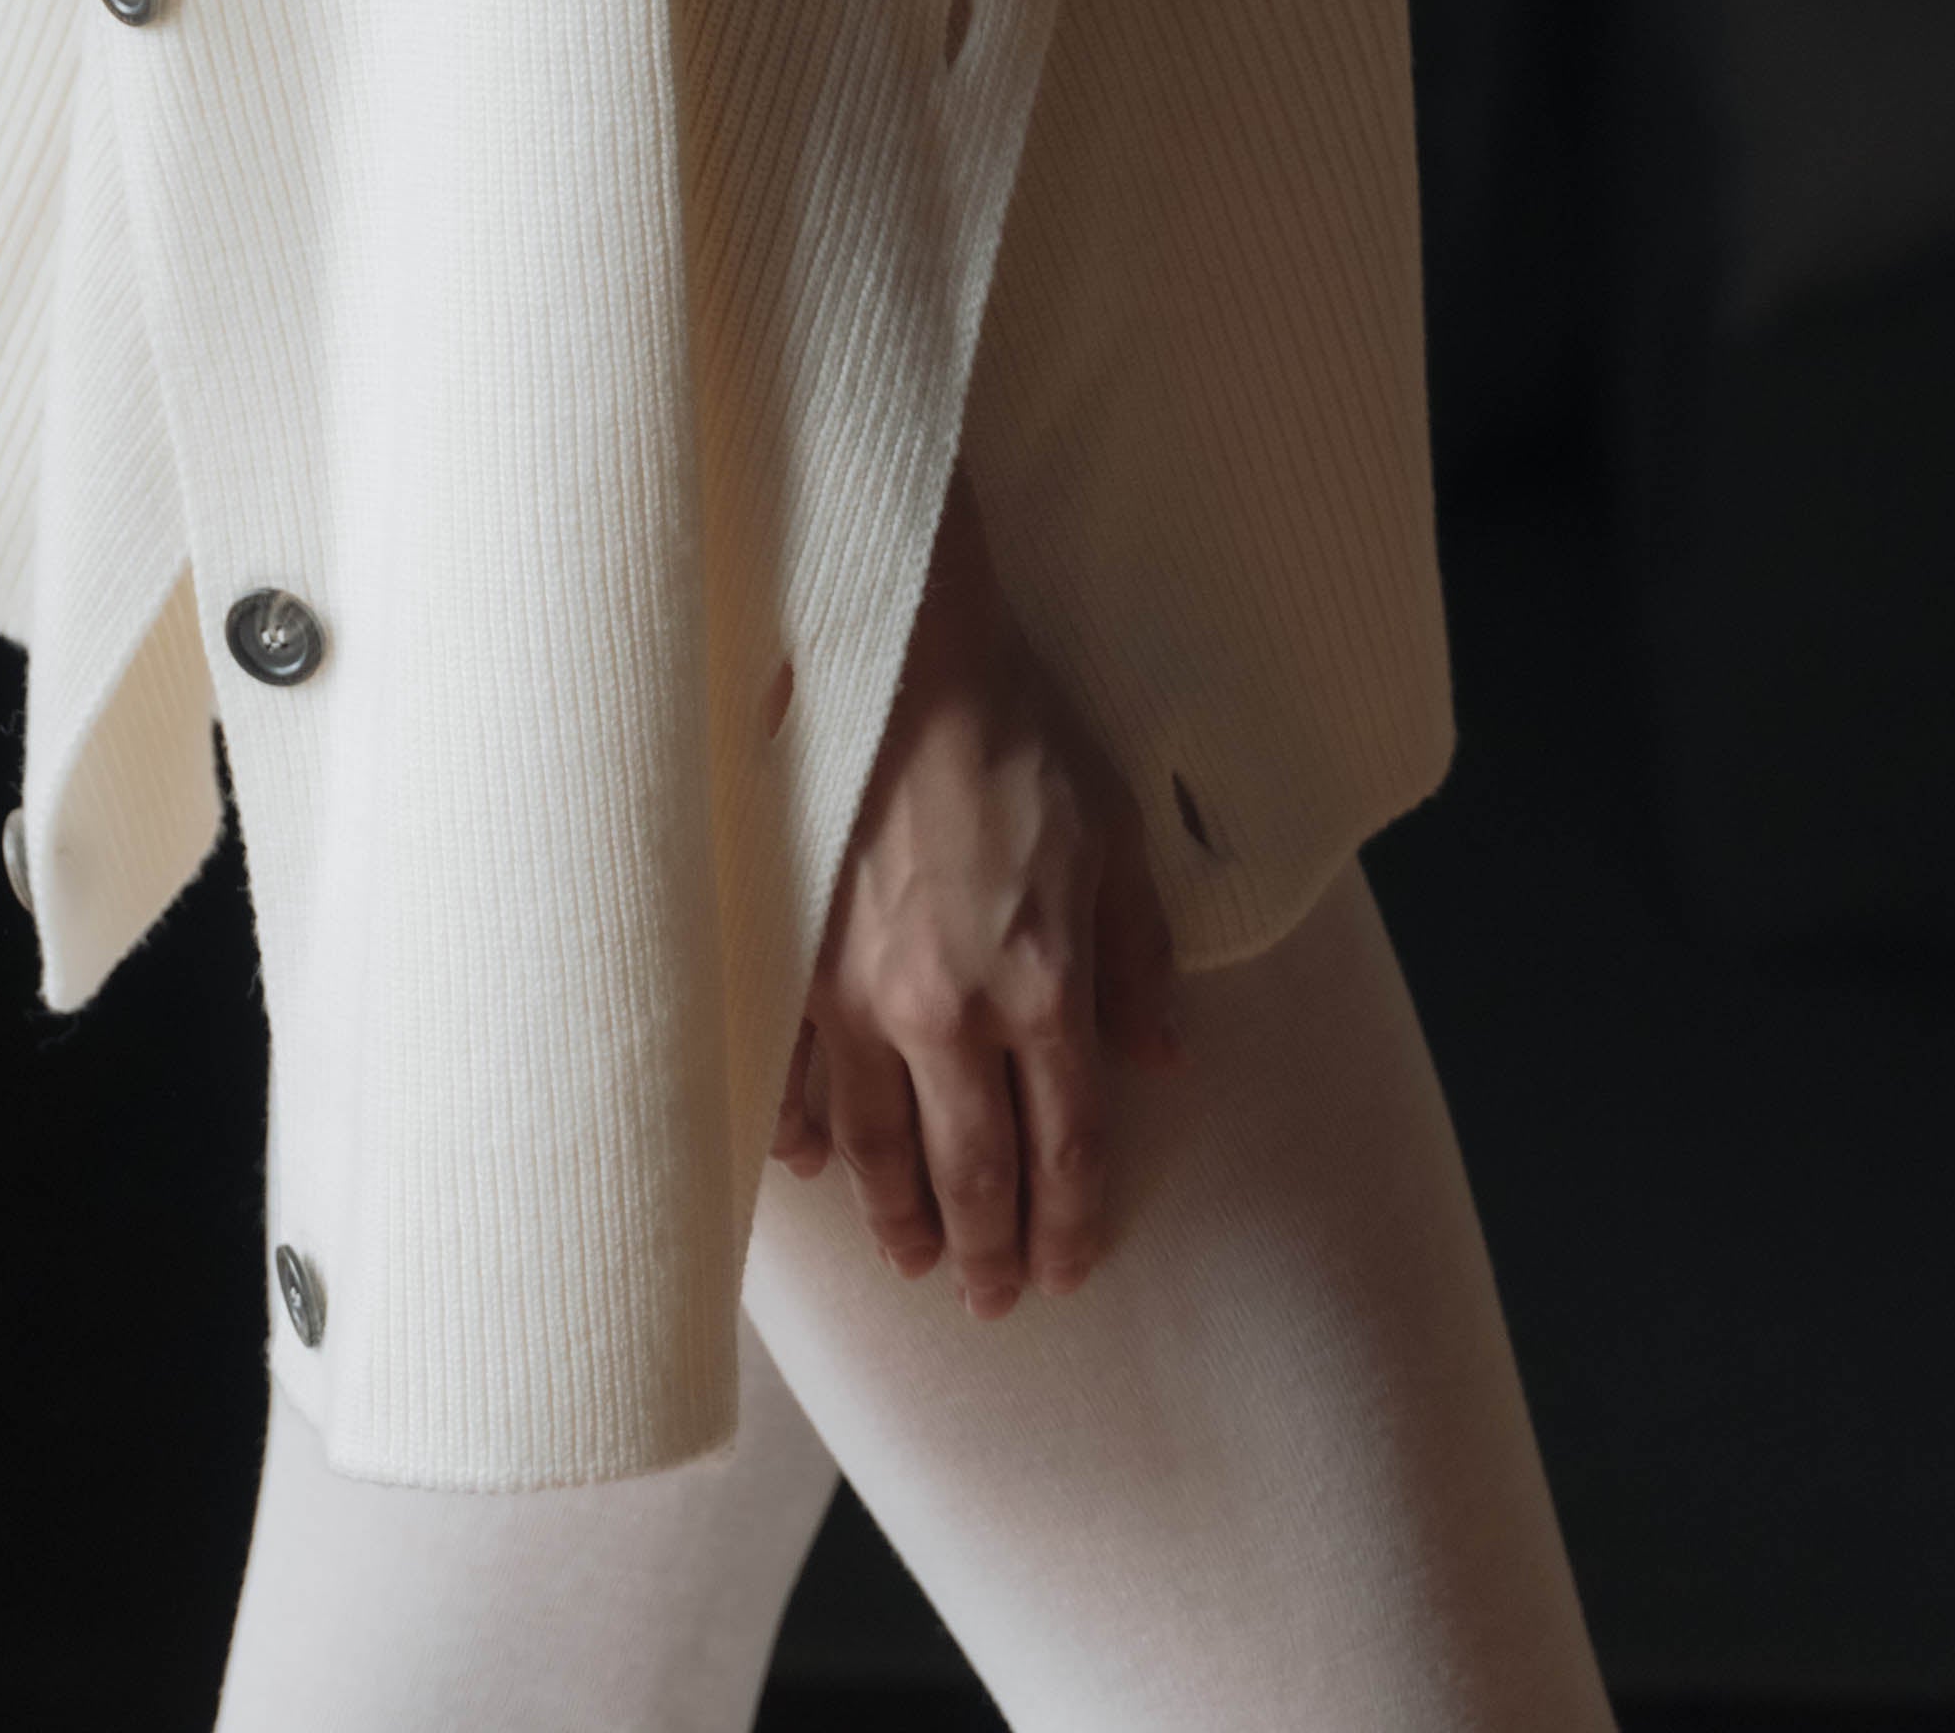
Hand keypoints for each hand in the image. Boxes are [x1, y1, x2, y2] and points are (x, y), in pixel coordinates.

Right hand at [769, 465, 1183, 1316]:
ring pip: (881, 1146)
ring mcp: (860, 997)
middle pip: (972, 1172)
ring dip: (900, 1216)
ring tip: (913, 1257)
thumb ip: (1139, 960)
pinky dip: (804, 1137)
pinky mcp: (792, 963)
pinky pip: (793, 1079)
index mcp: (1045, 990)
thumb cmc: (1015, 738)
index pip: (1065, 1148)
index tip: (1064, 1270)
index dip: (1067, 1223)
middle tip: (988, 1296)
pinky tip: (813, 1171)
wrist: (900, 659)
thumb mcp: (1114, 839)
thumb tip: (1162, 1061)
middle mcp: (953, 1016)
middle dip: (987, 1249)